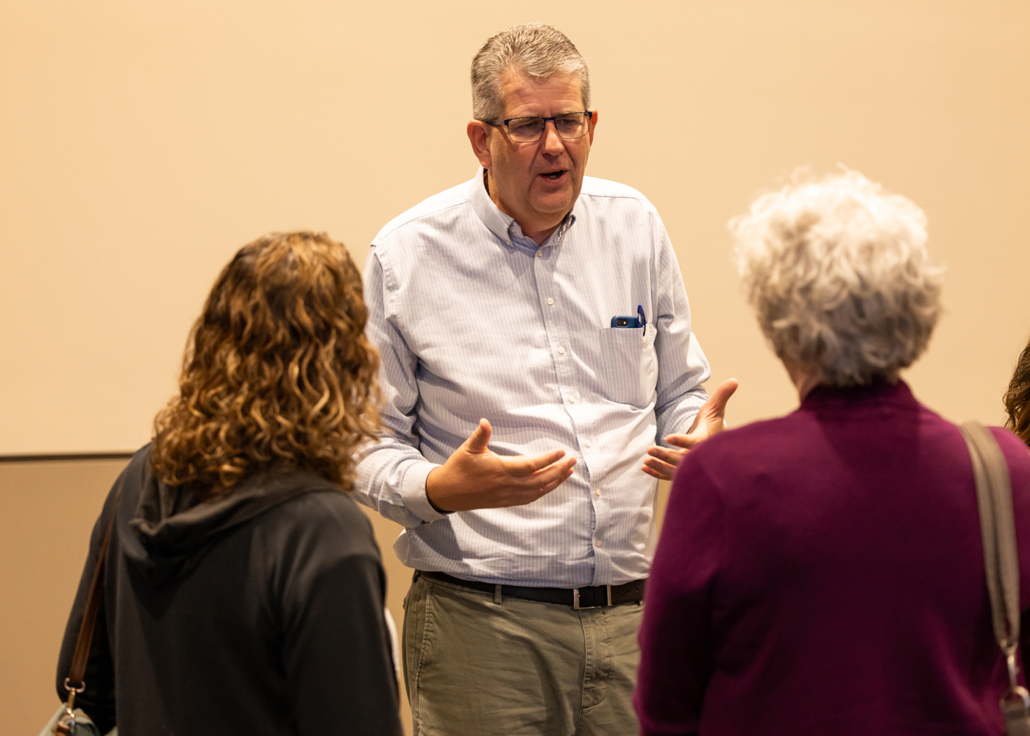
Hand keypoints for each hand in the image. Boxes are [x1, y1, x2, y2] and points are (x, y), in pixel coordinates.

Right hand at [426, 418, 576, 511]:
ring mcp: (508, 495)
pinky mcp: (507, 502)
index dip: (548, 459)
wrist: (448, 493)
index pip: (531, 465)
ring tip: (568, 472)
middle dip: (559, 470)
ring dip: (555, 482)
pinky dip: (544, 492)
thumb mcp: (468, 449)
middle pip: (540, 479)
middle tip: (573, 461)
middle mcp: (508, 484)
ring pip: (538, 490)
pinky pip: (530, 498)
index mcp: (501, 470)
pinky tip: (551, 485)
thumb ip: (480, 435)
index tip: (562, 452)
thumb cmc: (459, 468)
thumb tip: (485, 421)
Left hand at [641, 378, 738, 480]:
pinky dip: (657, 473)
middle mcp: (699, 456)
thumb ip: (722, 395)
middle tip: (650, 449)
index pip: (694, 443)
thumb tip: (734, 380)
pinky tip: (645, 467)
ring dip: (660, 466)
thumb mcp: (716, 409)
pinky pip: (669, 475)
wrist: (713, 445)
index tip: (668, 437)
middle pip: (682, 460)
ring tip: (646, 460)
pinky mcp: (683, 471)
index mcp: (706, 440)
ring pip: (674, 471)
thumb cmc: (711, 424)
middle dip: (666, 456)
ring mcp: (691, 466)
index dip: (682, 441)